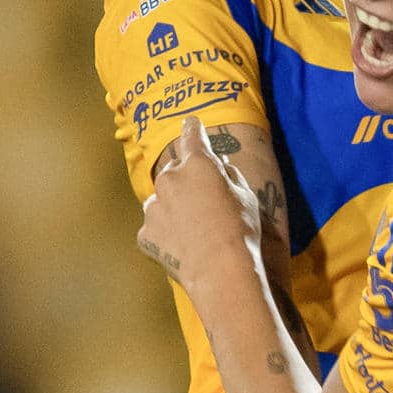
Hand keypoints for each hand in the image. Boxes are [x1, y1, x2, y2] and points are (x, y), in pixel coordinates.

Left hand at [138, 116, 262, 289]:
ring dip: (174, 207)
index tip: (190, 123)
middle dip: (187, 178)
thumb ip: (229, 176)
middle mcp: (170, 179)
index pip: (193, 136)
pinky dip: (166, 233)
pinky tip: (183, 247)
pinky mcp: (146, 234)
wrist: (219, 270)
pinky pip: (155, 227)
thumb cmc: (240, 229)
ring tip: (195, 230)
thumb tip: (220, 167)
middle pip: (175, 169)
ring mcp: (154, 207)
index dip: (193, 128)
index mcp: (198, 164)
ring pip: (162, 200)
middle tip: (206, 199)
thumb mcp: (246, 196)